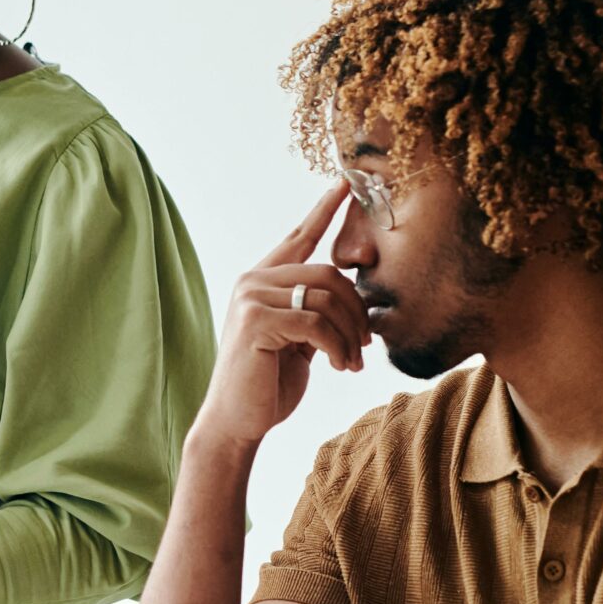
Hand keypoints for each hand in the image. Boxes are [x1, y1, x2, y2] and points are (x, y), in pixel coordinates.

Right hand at [189, 185, 371, 451]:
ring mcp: (251, 297)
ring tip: (351, 362)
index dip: (324, 209)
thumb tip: (353, 296)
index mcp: (263, 279)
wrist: (236, 420)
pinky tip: (338, 366)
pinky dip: (337, 346)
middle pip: (329, 274)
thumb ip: (316, 312)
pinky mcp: (255, 320)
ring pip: (326, 298)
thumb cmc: (267, 382)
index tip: (346, 183)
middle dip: (357, 312)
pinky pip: (316, 322)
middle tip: (366, 346)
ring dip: (350, 335)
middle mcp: (253, 280)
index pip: (299, 236)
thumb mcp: (298, 341)